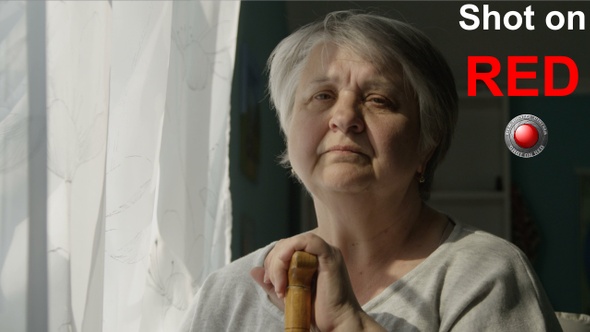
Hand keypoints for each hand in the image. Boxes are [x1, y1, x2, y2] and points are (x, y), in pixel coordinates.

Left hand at [250, 232, 385, 330]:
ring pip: (294, 242)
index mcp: (312, 258)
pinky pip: (308, 241)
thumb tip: (254, 270)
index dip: (273, 261)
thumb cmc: (315, 312)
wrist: (336, 324)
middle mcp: (320, 253)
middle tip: (275, 285)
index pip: (286, 248)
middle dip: (274, 262)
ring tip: (281, 285)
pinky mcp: (331, 256)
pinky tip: (285, 273)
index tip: (271, 282)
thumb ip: (273, 281)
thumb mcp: (288, 295)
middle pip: (287, 243)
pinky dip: (291, 252)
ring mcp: (327, 252)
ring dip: (280, 261)